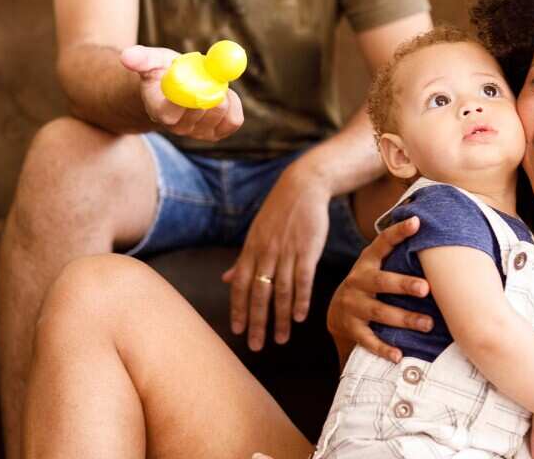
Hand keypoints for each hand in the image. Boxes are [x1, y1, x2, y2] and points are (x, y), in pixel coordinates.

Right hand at [119, 45, 242, 140]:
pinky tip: (222, 94)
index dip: (187, 94)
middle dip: (210, 87)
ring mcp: (197, 133)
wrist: (177, 87)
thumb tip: (126, 56)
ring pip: (220, 113)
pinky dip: (234, 102)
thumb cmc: (163, 72)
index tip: (194, 76)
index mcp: (158, 110)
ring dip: (223, 92)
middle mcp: (176, 127)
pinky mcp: (216, 134)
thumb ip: (141, 58)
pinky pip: (234, 120)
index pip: (170, 112)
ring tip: (211, 82)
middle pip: (201, 111)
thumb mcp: (151, 60)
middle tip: (208, 73)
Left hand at [222, 162, 331, 349]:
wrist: (303, 188)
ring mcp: (287, 252)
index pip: (241, 286)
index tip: (238, 331)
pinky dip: (301, 299)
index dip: (239, 309)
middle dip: (257, 322)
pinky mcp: (307, 250)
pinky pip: (303, 279)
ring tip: (281, 339)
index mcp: (251, 251)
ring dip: (280, 318)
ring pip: (281, 291)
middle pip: (259, 294)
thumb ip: (242, 260)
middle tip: (256, 346)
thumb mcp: (255, 234)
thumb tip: (226, 278)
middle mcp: (266, 254)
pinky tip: (300, 316)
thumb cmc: (279, 213)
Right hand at [326, 216, 432, 363]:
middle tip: (426, 288)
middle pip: (381, 282)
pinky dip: (383, 348)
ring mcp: (353, 305)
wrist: (337, 311)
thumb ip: (398, 253)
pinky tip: (399, 355)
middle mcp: (358, 281)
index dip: (398, 232)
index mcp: (368, 262)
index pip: (382, 243)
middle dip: (403, 285)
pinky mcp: (351, 328)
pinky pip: (368, 340)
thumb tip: (433, 231)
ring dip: (404, 318)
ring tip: (427, 324)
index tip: (417, 221)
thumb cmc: (372, 283)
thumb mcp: (378, 266)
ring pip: (378, 312)